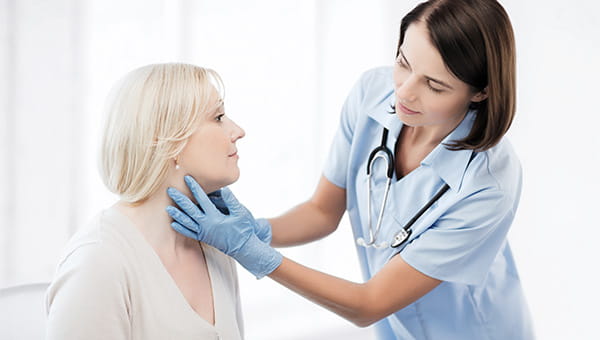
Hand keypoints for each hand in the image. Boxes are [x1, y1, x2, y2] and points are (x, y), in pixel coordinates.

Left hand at [166, 176, 280, 277]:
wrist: (243, 248)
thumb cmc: (243, 229)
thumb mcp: (241, 213)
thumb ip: (231, 201)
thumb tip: (223, 189)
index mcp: (215, 217)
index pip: (202, 199)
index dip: (194, 188)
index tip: (187, 178)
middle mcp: (206, 225)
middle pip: (189, 209)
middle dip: (179, 199)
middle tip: (170, 190)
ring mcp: (204, 233)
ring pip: (186, 222)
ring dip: (177, 214)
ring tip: (168, 207)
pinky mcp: (204, 238)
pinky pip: (189, 233)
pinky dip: (181, 228)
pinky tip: (174, 223)